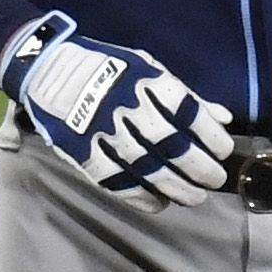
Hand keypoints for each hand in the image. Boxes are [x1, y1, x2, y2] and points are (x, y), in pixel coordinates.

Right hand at [1, 11, 234, 210]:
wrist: (48, 69)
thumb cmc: (106, 68)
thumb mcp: (147, 68)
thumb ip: (186, 96)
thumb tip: (223, 119)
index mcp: (145, 80)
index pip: (187, 112)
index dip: (209, 135)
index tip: (222, 150)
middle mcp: (125, 105)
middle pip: (170, 144)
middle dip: (198, 167)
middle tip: (213, 179)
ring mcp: (102, 130)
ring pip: (145, 167)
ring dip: (174, 187)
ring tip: (193, 197)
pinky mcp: (81, 150)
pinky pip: (114, 180)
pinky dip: (138, 196)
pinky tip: (157, 203)